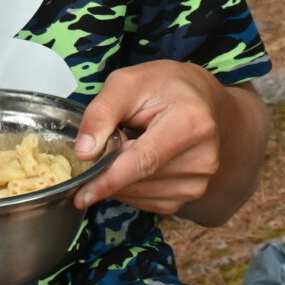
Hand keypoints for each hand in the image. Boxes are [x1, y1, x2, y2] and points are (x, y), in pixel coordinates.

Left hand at [71, 61, 246, 214]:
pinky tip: (134, 163)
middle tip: (97, 148)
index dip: (110, 179)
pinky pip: (146, 201)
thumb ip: (102, 113)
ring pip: (138, 194)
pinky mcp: (191, 195)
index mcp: (191, 123)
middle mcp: (202, 158)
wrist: (201, 100)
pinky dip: (130, 187)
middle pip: (138, 179)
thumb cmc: (163, 87)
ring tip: (126, 147)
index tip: (82, 194)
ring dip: (117, 179)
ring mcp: (199, 180)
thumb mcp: (127, 83)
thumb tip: (84, 153)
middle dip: (107, 171)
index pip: (144, 161)